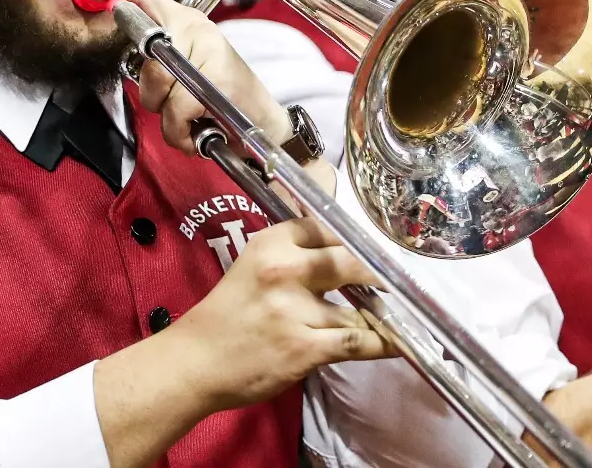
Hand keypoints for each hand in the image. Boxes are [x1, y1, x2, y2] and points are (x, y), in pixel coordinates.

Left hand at [80, 0, 296, 157]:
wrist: (264, 119)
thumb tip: (133, 57)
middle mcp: (196, 29)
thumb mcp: (190, 70)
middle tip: (178, 106)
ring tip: (192, 121)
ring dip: (171, 121)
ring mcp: (208, 50)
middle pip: (148, 63)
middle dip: (156, 97)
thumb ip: (160, 60)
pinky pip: (179, 110)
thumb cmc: (224, 96)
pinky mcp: (217, 78)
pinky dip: (185, 133)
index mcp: (187, 22)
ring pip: (160, 89)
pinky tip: (203, 130)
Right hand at [99, 216, 390, 430]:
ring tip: (391, 317)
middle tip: (392, 282)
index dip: (355, 241)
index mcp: (272, 243)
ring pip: (357, 308)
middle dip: (376, 274)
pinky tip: (397, 342)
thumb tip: (343, 248)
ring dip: (376, 316)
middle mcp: (285, 270)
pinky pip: (357, 342)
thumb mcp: (252, 266)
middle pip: (351, 262)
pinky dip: (382, 343)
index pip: (328, 229)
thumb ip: (292, 253)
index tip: (373, 251)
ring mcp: (296, 310)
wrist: (194, 363)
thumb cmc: (225, 316)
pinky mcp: (304, 347)